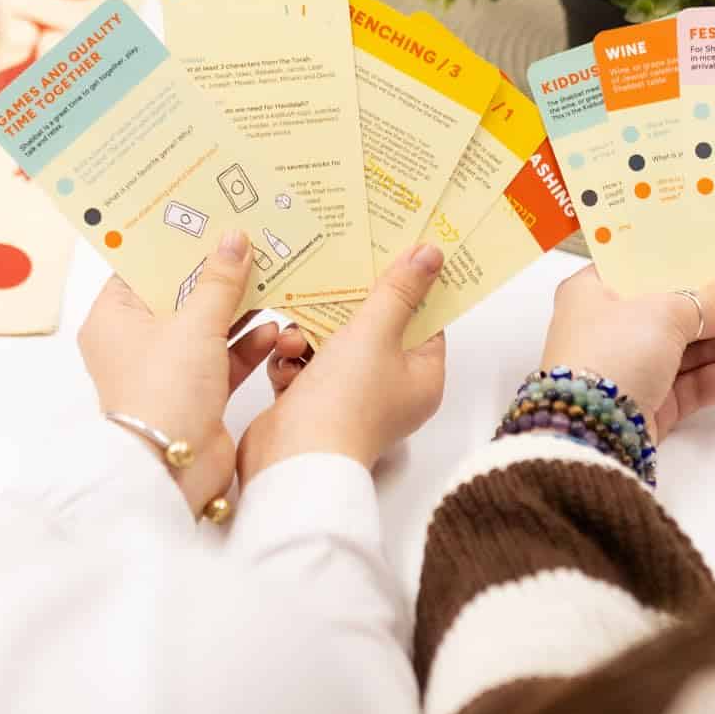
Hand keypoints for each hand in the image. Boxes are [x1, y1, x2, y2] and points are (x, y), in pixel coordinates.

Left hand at [79, 231, 282, 508]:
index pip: (140, 269)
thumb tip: (234, 239)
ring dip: (238, 309)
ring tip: (272, 278)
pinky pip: (224, 359)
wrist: (173, 467)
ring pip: (205, 327)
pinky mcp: (195, 393)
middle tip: (248, 241)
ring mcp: (167, 370)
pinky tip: (275, 329)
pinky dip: (247, 345)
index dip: (173, 245)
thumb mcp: (195, 323)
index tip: (206, 217)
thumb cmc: (165, 389)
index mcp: (113, 319)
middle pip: (178, 296)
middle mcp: (135, 343)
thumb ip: (219, 280)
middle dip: (215, 275)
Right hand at [240, 243, 449, 481]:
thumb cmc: (344, 404)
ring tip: (295, 338)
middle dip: (345, 309)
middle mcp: (391, 390)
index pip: (424, 322)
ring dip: (309, 335)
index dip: (408, 288)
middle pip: (375, 329)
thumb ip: (398, 290)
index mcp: (421, 378)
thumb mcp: (375, 333)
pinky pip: (306, 366)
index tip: (390, 253)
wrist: (292, 460)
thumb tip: (431, 254)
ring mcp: (351, 399)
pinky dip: (292, 360)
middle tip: (330, 279)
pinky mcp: (314, 404)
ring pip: (333, 345)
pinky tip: (283, 361)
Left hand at [537, 265, 714, 439]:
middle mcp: (610, 328)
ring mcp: (632, 369)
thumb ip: (711, 298)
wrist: (587, 436)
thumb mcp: (662, 313)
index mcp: (594, 292)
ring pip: (693, 349)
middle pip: (678, 309)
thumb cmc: (611, 353)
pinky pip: (694, 382)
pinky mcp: (651, 406)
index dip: (690, 259)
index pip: (645, 267)